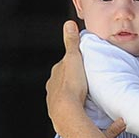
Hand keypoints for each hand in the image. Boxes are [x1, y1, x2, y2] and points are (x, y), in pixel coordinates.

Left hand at [46, 21, 87, 135]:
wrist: (67, 112)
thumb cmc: (72, 86)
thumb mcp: (74, 59)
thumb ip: (72, 43)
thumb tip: (69, 24)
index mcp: (56, 73)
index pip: (64, 66)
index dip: (73, 64)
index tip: (82, 65)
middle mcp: (52, 86)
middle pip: (63, 80)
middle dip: (72, 80)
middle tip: (86, 81)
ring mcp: (54, 100)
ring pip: (64, 94)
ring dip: (73, 94)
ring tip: (86, 96)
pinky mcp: (59, 113)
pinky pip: (67, 108)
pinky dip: (74, 107)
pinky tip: (82, 109)